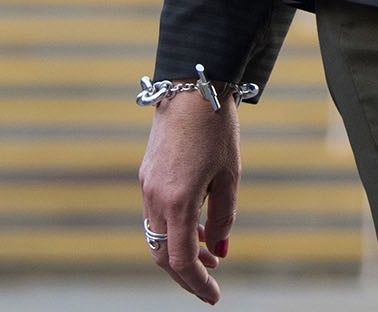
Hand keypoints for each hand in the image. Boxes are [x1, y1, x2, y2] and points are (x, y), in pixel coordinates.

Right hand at [138, 92, 241, 303]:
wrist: (192, 87)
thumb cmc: (216, 129)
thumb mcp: (230, 176)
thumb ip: (224, 216)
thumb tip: (219, 250)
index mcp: (177, 200)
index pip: (180, 260)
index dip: (197, 283)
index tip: (214, 296)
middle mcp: (154, 196)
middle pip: (162, 253)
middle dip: (186, 273)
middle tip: (211, 281)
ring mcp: (147, 185)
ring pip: (156, 235)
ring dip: (180, 251)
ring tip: (210, 255)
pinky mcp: (147, 174)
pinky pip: (155, 215)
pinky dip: (173, 229)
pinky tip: (197, 228)